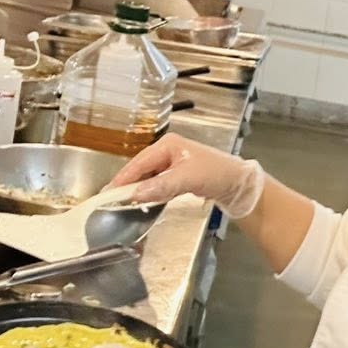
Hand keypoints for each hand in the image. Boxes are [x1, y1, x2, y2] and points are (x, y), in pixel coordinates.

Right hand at [107, 134, 265, 217]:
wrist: (240, 184)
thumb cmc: (218, 173)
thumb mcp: (188, 178)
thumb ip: (161, 185)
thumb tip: (136, 194)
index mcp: (168, 144)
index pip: (139, 162)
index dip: (123, 178)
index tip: (108, 193)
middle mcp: (168, 151)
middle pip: (141, 169)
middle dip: (128, 184)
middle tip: (111, 200)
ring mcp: (173, 163)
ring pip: (148, 177)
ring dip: (139, 189)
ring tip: (123, 203)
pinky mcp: (178, 176)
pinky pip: (158, 184)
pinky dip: (151, 192)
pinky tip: (144, 201)